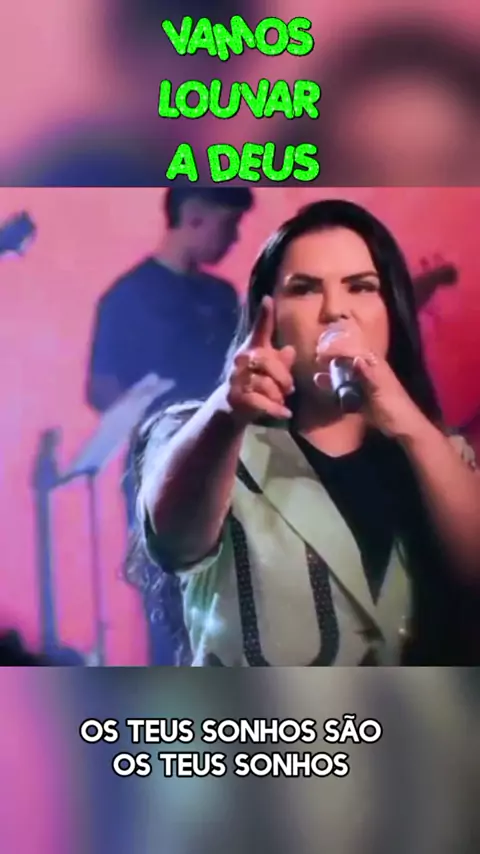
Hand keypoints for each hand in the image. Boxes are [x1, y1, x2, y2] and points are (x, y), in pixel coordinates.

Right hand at [226, 296, 295, 424]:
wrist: (233, 405)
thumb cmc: (255, 380)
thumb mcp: (270, 369)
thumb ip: (280, 359)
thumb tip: (290, 350)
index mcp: (252, 349)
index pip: (259, 330)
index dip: (264, 315)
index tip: (268, 299)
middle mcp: (242, 360)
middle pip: (267, 361)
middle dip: (284, 377)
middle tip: (290, 388)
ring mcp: (237, 379)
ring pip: (266, 384)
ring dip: (279, 396)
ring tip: (280, 400)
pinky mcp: (237, 398)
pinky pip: (261, 402)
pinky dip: (276, 409)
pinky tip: (285, 413)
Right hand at [315, 320, 425, 437]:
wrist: (403, 428)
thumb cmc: (395, 407)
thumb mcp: (382, 389)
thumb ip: (369, 374)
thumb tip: (356, 358)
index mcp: (376, 366)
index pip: (354, 351)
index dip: (339, 348)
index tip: (322, 352)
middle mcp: (368, 372)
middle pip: (348, 360)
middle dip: (333, 356)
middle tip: (316, 358)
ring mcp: (364, 385)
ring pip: (345, 374)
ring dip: (331, 371)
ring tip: (317, 370)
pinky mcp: (361, 398)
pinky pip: (344, 389)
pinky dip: (333, 386)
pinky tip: (321, 384)